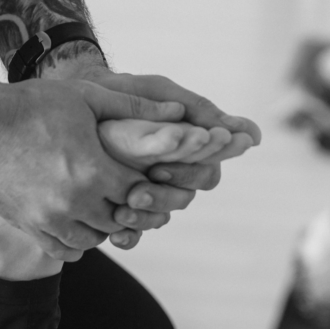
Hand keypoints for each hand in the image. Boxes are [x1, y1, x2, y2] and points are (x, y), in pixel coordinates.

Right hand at [0, 78, 185, 261]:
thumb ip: (134, 107)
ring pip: (94, 240)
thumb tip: (179, 111)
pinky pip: (62, 250)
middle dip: (128, 207)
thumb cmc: (30, 104)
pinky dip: (75, 241)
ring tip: (101, 206)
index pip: (139, 193)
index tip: (145, 175)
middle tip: (128, 194)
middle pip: (120, 220)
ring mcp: (49, 219)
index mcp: (94, 171)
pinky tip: (77, 223)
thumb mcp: (86, 97)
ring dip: (102, 226)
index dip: (147, 185)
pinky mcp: (28, 226)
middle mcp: (75, 202)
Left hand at [83, 70, 260, 248]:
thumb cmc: (123, 92)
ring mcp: (146, 191)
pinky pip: (133, 234)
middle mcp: (170, 174)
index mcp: (187, 149)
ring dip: (145, 217)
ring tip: (124, 208)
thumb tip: (254, 137)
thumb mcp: (160, 93)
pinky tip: (117, 232)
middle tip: (139, 191)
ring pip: (160, 219)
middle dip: (163, 197)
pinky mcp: (121, 207)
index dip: (190, 172)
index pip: (206, 171)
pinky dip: (128, 236)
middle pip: (183, 199)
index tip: (164, 166)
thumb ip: (202, 112)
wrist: (75, 101)